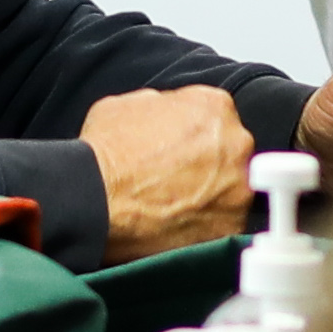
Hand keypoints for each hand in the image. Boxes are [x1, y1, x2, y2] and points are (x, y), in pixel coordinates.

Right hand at [80, 84, 256, 256]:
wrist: (95, 200)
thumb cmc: (107, 154)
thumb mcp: (129, 105)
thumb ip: (164, 104)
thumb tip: (168, 114)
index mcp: (216, 107)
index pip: (216, 116)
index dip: (194, 133)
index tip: (180, 148)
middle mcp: (236, 144)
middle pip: (230, 152)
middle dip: (208, 163)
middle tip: (176, 176)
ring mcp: (238, 189)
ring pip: (231, 189)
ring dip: (211, 195)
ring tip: (175, 202)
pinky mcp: (230, 227)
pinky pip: (224, 223)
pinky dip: (205, 224)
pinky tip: (178, 222)